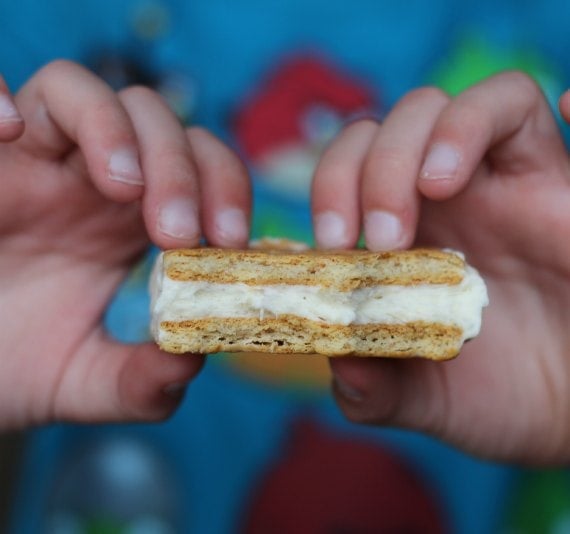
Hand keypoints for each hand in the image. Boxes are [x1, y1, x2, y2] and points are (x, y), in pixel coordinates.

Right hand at [0, 62, 250, 427]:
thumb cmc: (13, 361)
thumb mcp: (83, 381)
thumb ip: (139, 382)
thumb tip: (191, 363)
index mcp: (128, 222)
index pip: (199, 167)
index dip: (225, 188)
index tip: (231, 240)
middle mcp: (86, 181)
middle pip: (154, 122)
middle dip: (180, 168)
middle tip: (175, 233)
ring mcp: (28, 162)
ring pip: (80, 90)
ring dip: (113, 128)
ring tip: (120, 186)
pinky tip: (8, 132)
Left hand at [312, 72, 569, 463]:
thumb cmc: (499, 394)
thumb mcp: (424, 399)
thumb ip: (373, 388)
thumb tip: (338, 361)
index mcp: (395, 240)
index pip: (343, 173)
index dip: (328, 190)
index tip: (332, 244)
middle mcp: (435, 202)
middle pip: (382, 130)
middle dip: (367, 170)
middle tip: (381, 238)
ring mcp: (490, 181)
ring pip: (440, 106)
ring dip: (419, 143)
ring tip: (430, 194)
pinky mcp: (547, 174)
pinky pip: (520, 105)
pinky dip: (489, 113)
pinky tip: (467, 161)